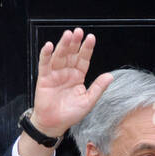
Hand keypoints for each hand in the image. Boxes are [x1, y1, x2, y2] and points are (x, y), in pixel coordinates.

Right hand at [19, 29, 113, 155]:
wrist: (54, 123)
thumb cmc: (71, 114)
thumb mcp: (88, 101)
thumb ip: (98, 88)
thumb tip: (110, 76)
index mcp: (78, 76)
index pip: (83, 59)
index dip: (87, 49)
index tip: (91, 38)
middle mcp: (67, 72)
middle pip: (71, 54)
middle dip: (75, 43)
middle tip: (78, 32)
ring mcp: (55, 73)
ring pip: (59, 56)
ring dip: (63, 45)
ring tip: (67, 35)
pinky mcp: (44, 77)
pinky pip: (44, 63)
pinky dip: (46, 54)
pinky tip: (49, 46)